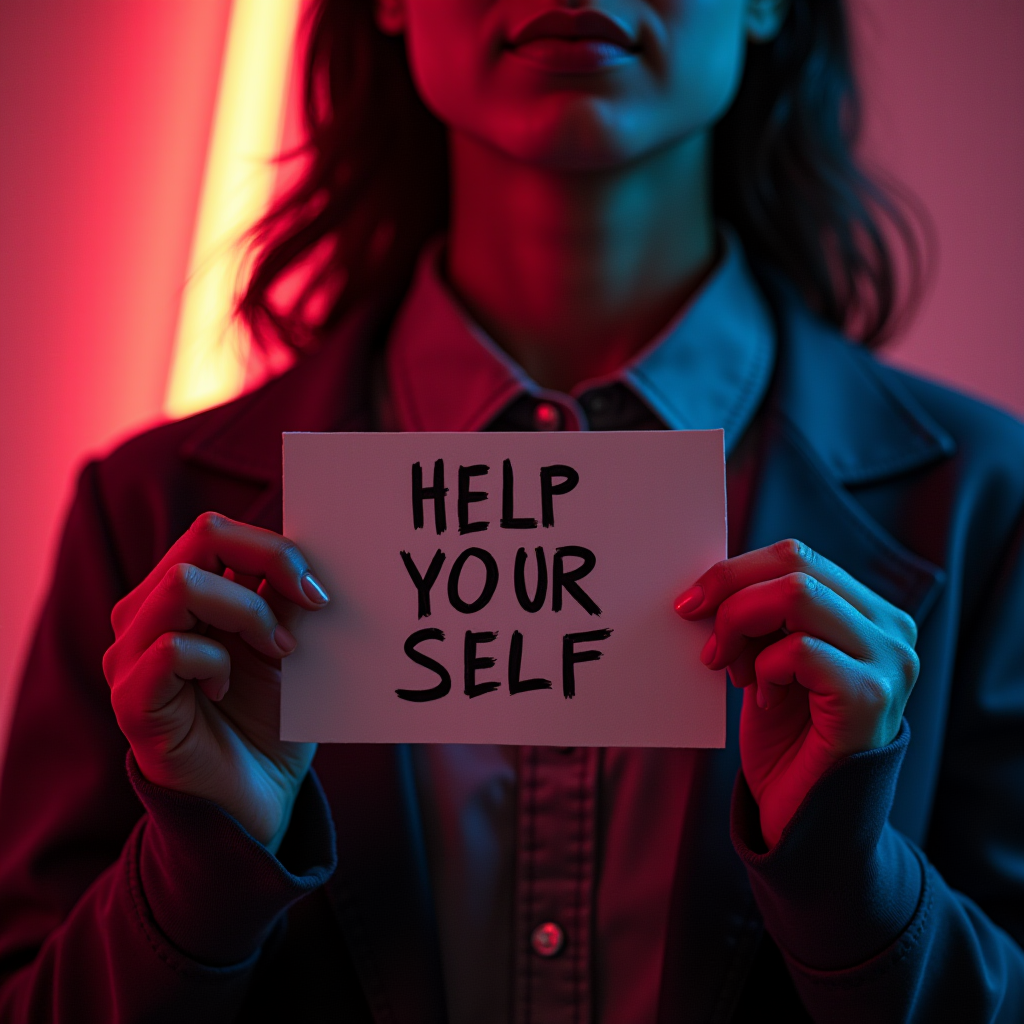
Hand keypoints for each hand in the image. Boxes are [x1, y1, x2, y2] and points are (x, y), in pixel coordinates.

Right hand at [103, 513, 330, 852]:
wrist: (255, 802)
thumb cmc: (268, 723)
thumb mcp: (288, 647)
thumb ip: (287, 599)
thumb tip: (313, 551)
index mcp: (183, 598)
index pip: (215, 532)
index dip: (275, 546)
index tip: (320, 588)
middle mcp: (148, 617)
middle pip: (201, 537)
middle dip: (270, 559)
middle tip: (312, 602)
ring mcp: (131, 657)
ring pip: (182, 586)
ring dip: (247, 613)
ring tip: (278, 652)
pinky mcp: (132, 700)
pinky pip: (171, 651)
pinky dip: (215, 662)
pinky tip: (227, 690)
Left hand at [674, 539, 919, 846]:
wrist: (809, 821)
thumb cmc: (788, 739)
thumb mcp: (768, 661)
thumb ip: (760, 619)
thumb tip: (710, 582)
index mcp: (869, 613)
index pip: (796, 556)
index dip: (735, 570)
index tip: (690, 600)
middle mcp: (892, 630)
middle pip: (794, 563)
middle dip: (730, 590)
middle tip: (695, 625)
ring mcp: (889, 662)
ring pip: (796, 595)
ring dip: (741, 625)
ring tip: (729, 667)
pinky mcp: (871, 697)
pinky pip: (798, 650)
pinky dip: (764, 667)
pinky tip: (762, 698)